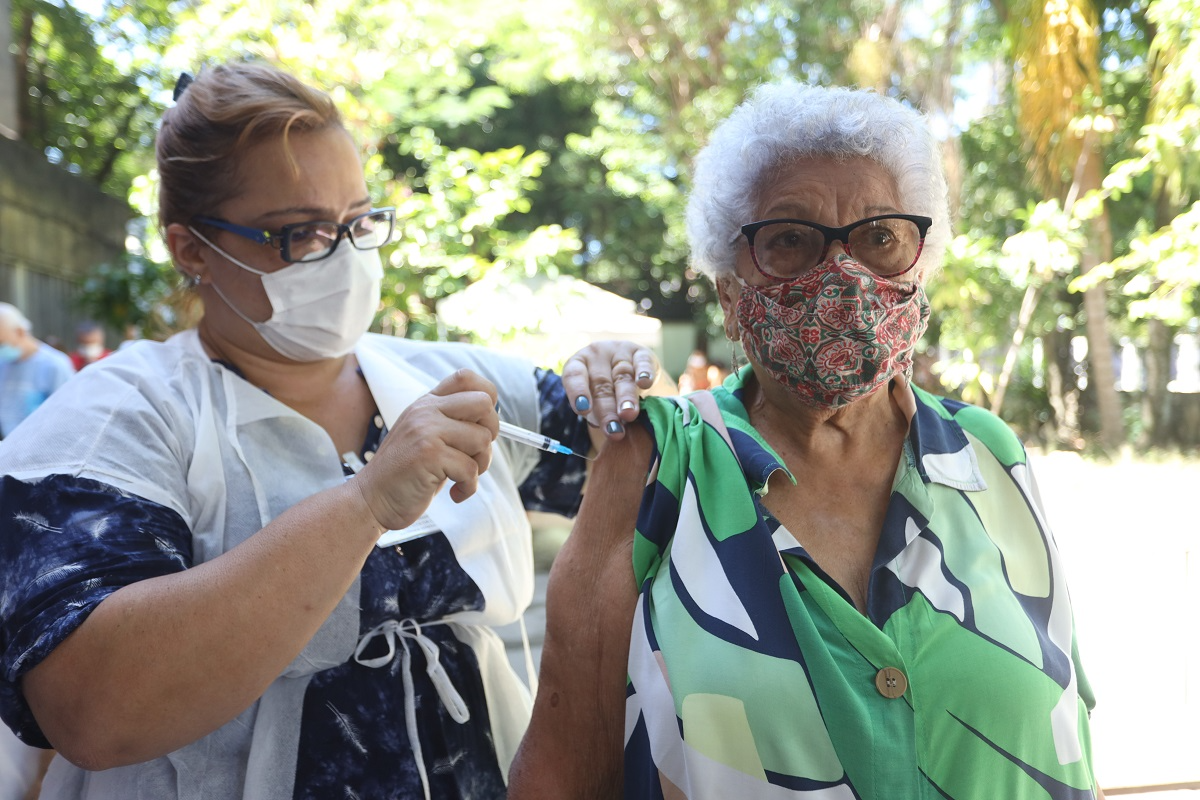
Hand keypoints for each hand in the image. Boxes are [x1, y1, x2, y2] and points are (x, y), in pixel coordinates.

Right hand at [354, 369, 498, 530]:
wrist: (371, 499)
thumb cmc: (406, 473)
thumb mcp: (426, 437)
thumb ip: (453, 424)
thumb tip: (494, 421)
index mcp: (427, 403)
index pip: (466, 378)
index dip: (487, 397)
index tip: (482, 424)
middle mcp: (426, 411)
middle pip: (483, 403)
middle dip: (490, 432)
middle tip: (475, 454)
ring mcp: (426, 430)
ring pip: (482, 439)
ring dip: (480, 465)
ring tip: (461, 477)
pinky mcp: (429, 454)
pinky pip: (471, 468)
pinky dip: (468, 487)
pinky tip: (454, 493)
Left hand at [561, 340, 659, 439]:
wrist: (627, 368)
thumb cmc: (603, 390)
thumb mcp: (594, 400)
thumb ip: (597, 414)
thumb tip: (611, 430)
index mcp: (578, 365)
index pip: (574, 376)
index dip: (578, 392)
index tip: (583, 410)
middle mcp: (596, 356)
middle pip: (601, 384)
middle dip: (607, 409)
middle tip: (613, 430)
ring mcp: (619, 353)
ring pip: (622, 376)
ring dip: (626, 397)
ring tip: (628, 415)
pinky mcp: (640, 353)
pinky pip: (642, 362)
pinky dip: (644, 372)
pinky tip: (644, 383)